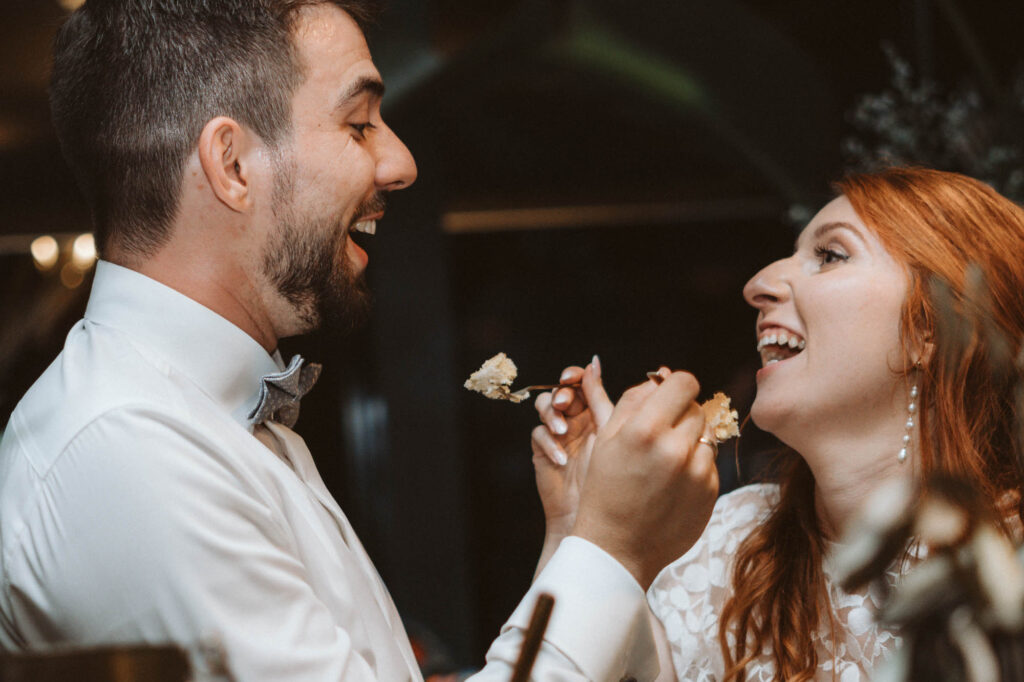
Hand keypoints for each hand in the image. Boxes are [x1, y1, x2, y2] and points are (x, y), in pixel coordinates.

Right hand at [530, 358, 613, 540]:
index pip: (582, 383)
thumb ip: (603, 400)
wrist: (600, 525)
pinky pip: (538, 436)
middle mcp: (577, 420)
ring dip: (552, 415)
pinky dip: (548, 442)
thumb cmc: (618, 484)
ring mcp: (558, 435)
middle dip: (561, 393)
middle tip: (564, 401)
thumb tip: (597, 364)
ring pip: (544, 408)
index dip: (575, 375)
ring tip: (564, 430)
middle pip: (561, 391)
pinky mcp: (543, 452)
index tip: (574, 377)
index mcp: (596, 412)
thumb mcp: (611, 435)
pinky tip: (561, 458)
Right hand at [571, 370, 719, 588]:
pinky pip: (710, 462)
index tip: (668, 396)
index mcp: (645, 429)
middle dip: (680, 414)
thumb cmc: (605, 490)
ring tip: (665, 462)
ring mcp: (697, 472)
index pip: (684, 382)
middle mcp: (675, 448)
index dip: (675, 386)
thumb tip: (659, 378)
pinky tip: (672, 483)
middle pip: (696, 407)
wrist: (617, 547)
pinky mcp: (710, 491)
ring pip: (706, 434)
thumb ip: (633, 400)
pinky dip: (695, 466)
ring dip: (690, 440)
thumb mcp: (606, 439)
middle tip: (660, 434)